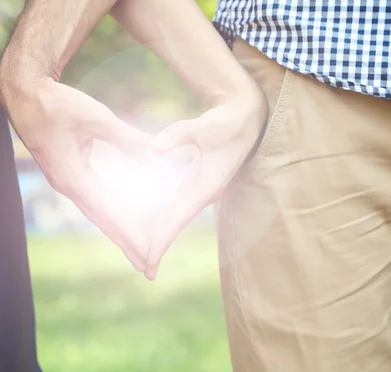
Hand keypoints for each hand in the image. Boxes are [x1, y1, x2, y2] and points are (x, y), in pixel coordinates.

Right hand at [0, 75, 151, 271]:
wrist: (25, 95)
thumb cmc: (57, 103)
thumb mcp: (93, 117)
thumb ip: (125, 138)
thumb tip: (154, 157)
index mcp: (72, 176)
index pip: (108, 212)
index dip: (129, 234)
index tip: (148, 253)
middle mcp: (68, 185)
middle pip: (102, 220)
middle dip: (126, 243)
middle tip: (148, 268)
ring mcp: (66, 182)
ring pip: (97, 213)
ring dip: (118, 232)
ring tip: (138, 251)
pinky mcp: (68, 174)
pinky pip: (92, 202)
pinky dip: (109, 215)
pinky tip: (120, 220)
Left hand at [144, 86, 267, 279]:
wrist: (246, 118)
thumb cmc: (227, 122)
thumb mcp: (204, 126)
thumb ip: (178, 135)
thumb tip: (151, 150)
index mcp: (206, 186)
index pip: (178, 218)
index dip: (162, 239)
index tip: (149, 259)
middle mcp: (203, 193)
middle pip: (176, 224)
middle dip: (160, 247)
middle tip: (144, 271)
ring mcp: (201, 190)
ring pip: (177, 218)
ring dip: (162, 237)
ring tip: (146, 257)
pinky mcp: (198, 184)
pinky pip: (178, 207)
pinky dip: (166, 221)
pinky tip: (156, 229)